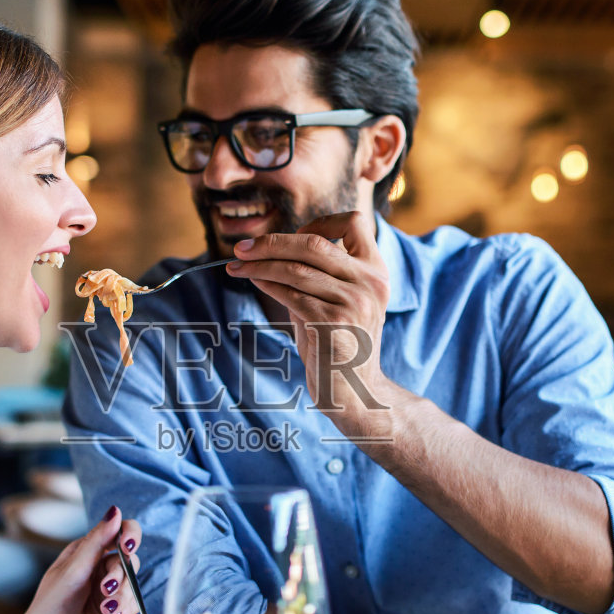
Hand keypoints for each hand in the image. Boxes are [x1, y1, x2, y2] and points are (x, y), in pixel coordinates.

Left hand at [0, 506, 141, 613]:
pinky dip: (123, 610)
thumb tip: (115, 511)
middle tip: (105, 587)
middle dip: (120, 574)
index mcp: (87, 551)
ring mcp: (109, 590)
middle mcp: (100, 568)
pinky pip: (133, 604)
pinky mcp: (116, 611)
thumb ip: (96, 542)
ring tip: (104, 608)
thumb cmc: (50, 606)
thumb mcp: (72, 570)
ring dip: (121, 596)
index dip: (129, 535)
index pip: (118, 531)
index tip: (127, 547)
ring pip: (133, 583)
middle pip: (129, 559)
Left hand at [226, 211, 399, 437]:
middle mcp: (371, 282)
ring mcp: (355, 301)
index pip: (355, 223)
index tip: (293, 232)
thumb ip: (319, 274)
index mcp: (376, 271)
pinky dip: (267, 283)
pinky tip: (254, 281)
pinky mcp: (334, 322)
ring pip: (297, 268)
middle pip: (314, 242)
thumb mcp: (338, 302)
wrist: (355, 393)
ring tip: (236, 266)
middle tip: (242, 248)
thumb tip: (273, 247)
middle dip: (272, 242)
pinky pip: (291, 293)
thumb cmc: (339, 346)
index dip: (321, 220)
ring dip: (260, 264)